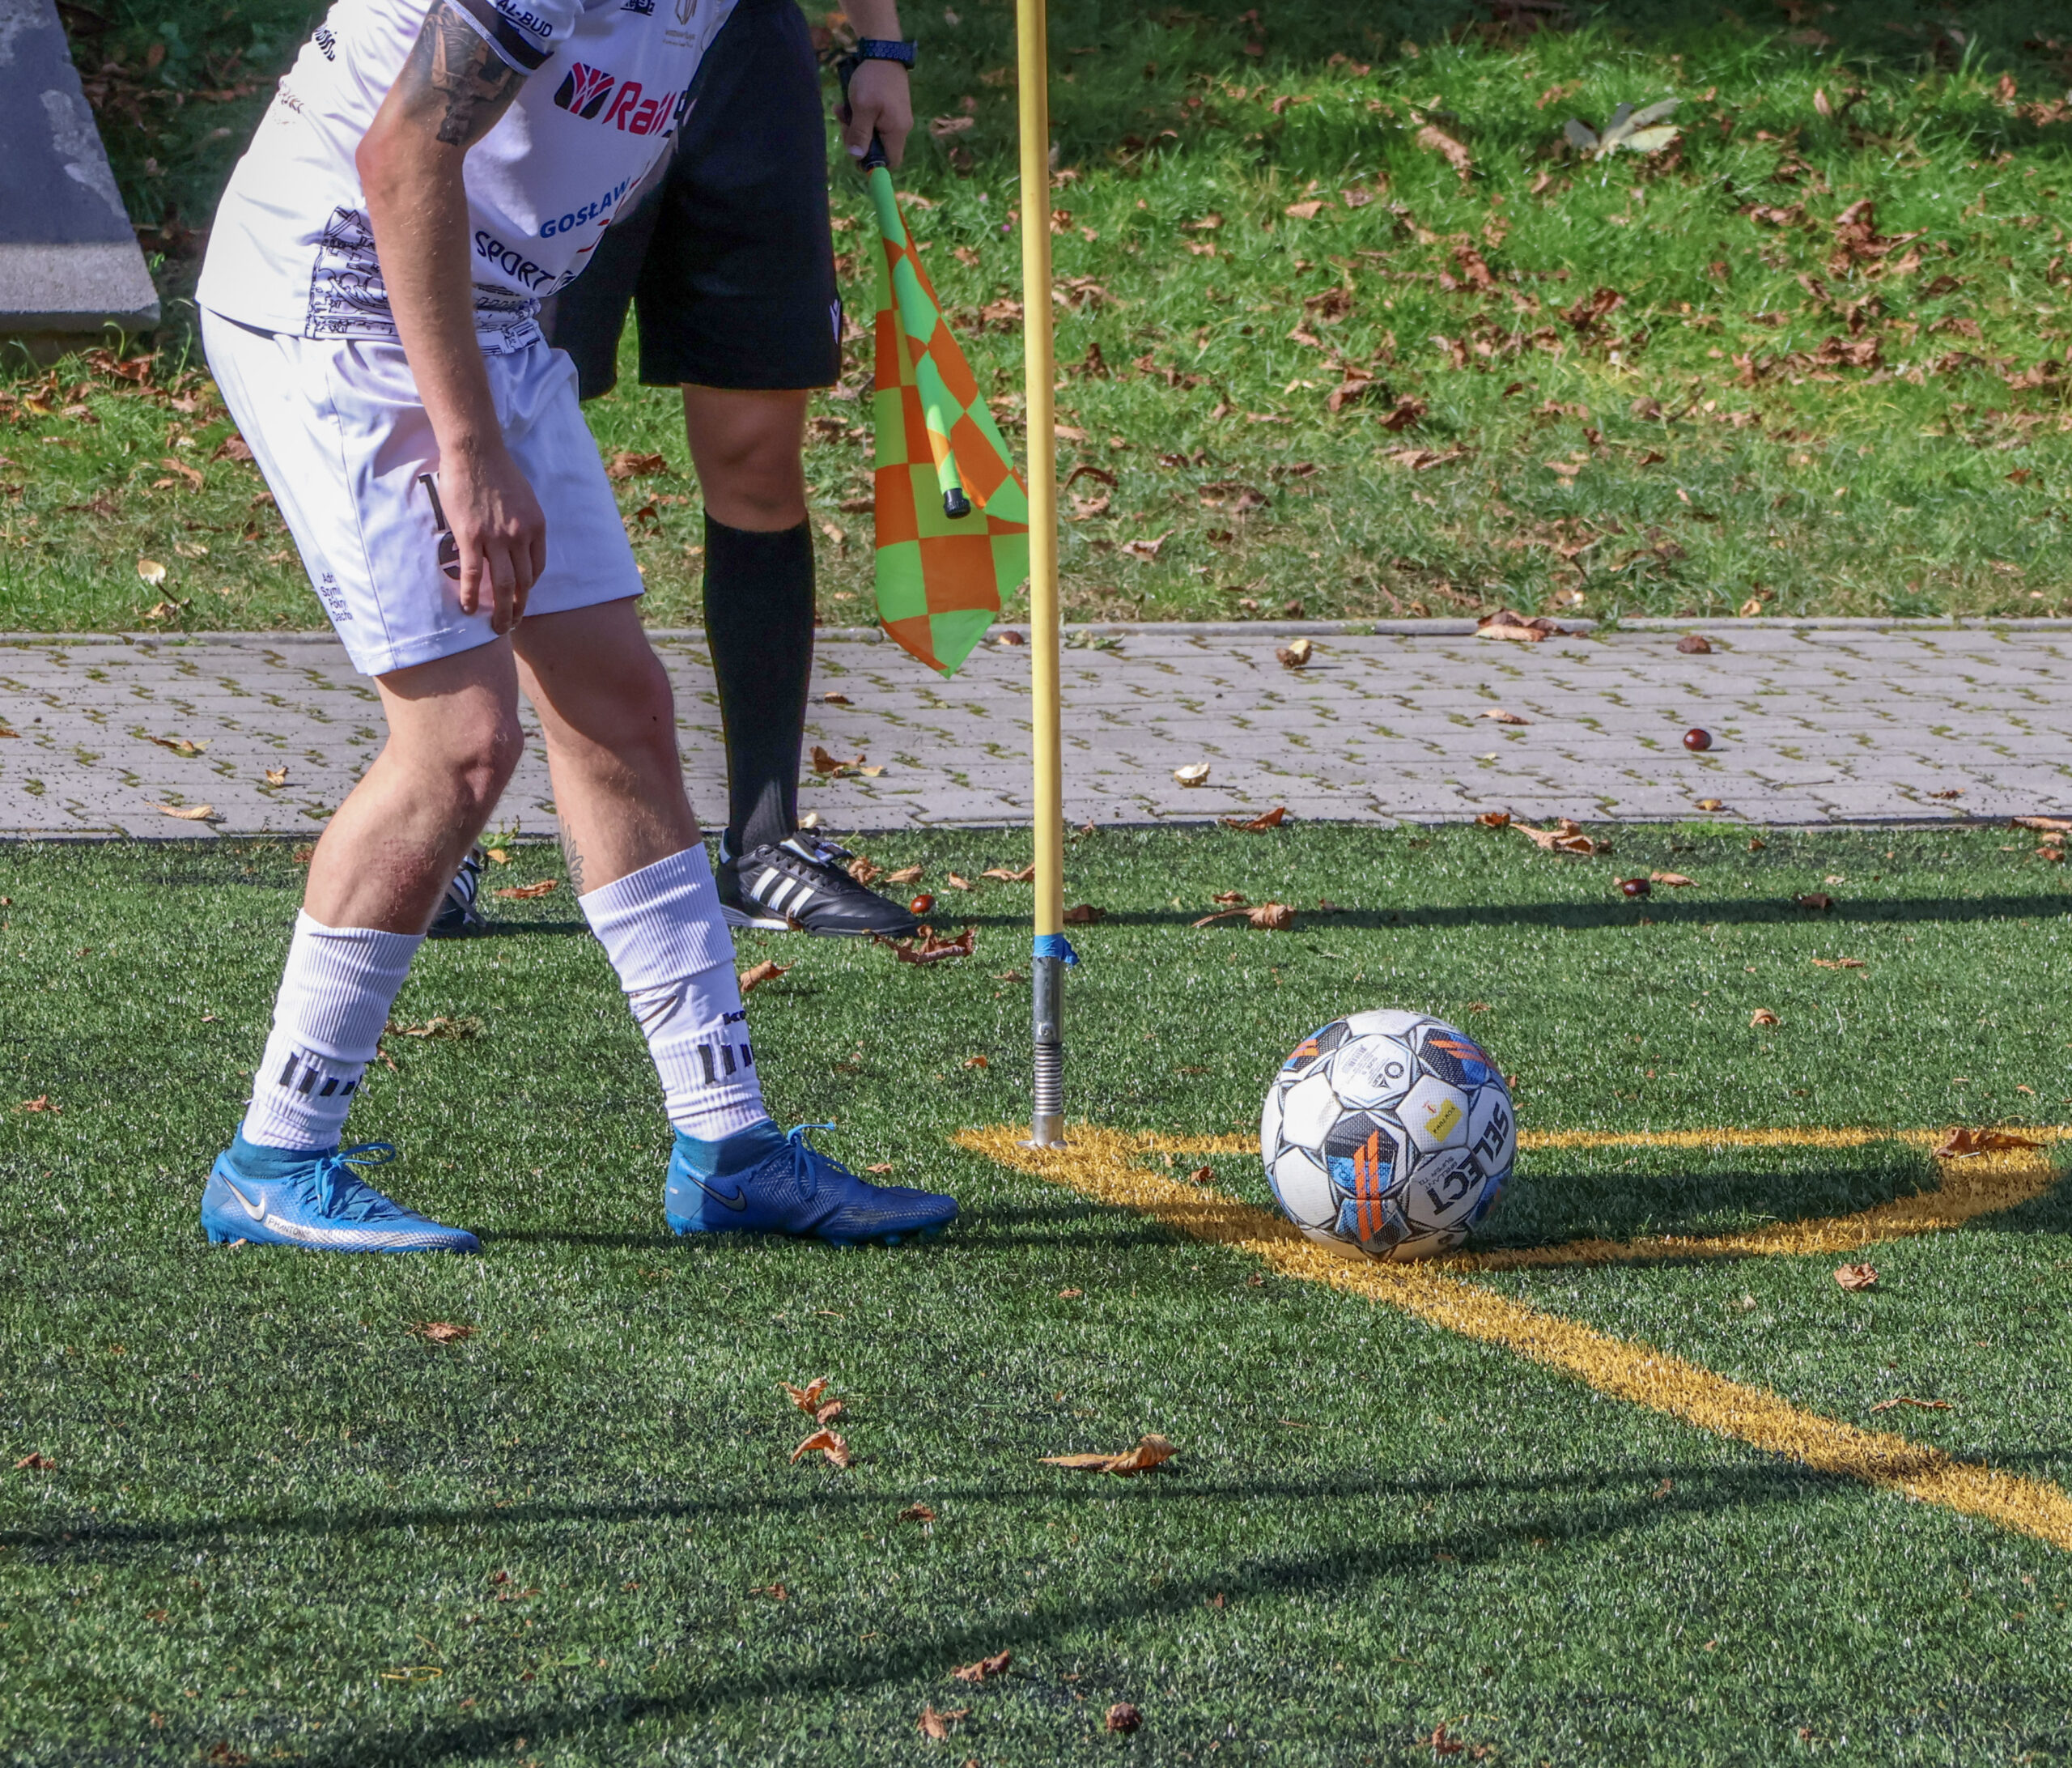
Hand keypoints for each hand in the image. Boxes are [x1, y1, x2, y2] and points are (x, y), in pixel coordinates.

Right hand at [442, 441, 546, 633]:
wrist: (476, 452)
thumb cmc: (498, 471)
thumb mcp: (524, 498)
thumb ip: (523, 522)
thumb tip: (516, 540)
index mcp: (536, 527)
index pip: (537, 568)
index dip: (529, 587)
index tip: (519, 596)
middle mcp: (520, 536)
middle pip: (524, 583)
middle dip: (519, 608)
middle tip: (511, 624)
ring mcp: (497, 538)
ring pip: (503, 585)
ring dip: (501, 611)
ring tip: (496, 628)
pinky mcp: (471, 537)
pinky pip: (474, 574)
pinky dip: (472, 595)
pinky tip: (469, 608)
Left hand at [839, 57, 910, 167]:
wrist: (883, 51)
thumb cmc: (873, 80)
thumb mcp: (862, 108)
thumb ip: (859, 134)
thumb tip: (856, 157)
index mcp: (897, 132)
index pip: (890, 162)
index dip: (873, 164)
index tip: (856, 153)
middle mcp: (900, 128)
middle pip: (878, 149)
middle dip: (857, 140)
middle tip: (843, 123)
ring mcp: (895, 118)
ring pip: (873, 134)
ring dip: (854, 125)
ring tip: (841, 109)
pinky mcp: (889, 109)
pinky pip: (873, 121)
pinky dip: (859, 116)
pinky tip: (847, 104)